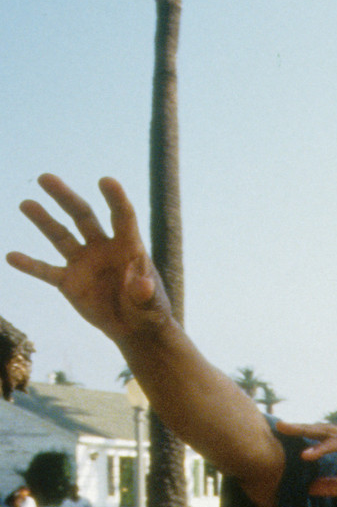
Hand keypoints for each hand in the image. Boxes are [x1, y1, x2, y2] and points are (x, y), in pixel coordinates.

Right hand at [7, 176, 169, 342]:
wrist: (133, 329)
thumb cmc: (149, 312)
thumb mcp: (152, 307)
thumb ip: (146, 296)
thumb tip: (141, 285)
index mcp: (129, 246)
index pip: (122, 216)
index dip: (115, 198)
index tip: (106, 181)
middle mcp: (103, 247)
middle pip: (83, 216)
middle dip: (66, 197)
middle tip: (45, 177)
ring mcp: (83, 262)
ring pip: (60, 235)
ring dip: (43, 220)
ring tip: (26, 203)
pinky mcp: (68, 281)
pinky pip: (46, 271)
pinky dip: (30, 265)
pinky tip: (12, 257)